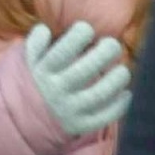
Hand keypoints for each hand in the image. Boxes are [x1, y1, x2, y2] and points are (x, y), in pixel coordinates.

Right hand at [24, 21, 131, 136]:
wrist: (29, 119)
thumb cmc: (38, 78)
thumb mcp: (29, 60)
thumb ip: (35, 43)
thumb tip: (45, 30)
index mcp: (43, 71)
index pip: (61, 52)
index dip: (78, 36)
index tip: (86, 29)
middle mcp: (56, 90)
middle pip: (84, 71)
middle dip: (104, 53)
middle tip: (112, 44)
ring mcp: (70, 109)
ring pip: (99, 95)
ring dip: (116, 80)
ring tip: (122, 70)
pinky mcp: (82, 124)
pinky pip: (105, 117)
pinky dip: (119, 105)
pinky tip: (125, 93)